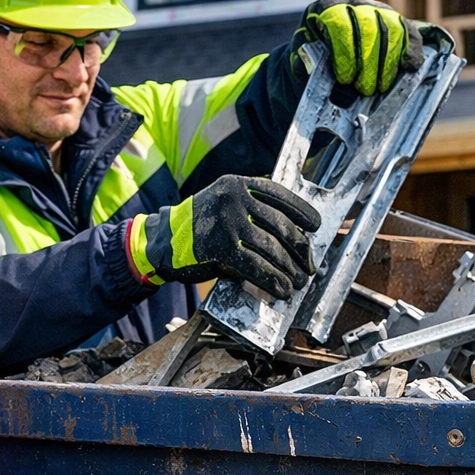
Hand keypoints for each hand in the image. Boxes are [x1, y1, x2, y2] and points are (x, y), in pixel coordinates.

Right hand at [131, 174, 321, 297]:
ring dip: (289, 269)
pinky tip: (281, 289)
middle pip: (281, 225)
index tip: (315, 226)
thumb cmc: (194, 227)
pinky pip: (257, 266)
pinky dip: (273, 280)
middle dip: (300, 249)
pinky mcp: (221, 248)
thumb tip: (288, 239)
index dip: (301, 211)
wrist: (159, 241)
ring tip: (298, 281)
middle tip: (309, 265)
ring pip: (272, 248)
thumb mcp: (221, 205)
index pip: (279, 195)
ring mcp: (228, 222)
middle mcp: (234, 199)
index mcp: (237, 184)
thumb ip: (250, 213)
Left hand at [290, 0, 423, 95]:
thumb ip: (302, 58)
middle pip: (369, 27)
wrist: (328, 41)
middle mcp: (354, 2)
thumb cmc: (312, 50)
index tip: (344, 78)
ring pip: (391, 28)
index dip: (344, 53)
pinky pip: (409, 30)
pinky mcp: (396, 18)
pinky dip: (412, 48)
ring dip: (388, 60)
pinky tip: (411, 66)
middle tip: (364, 89)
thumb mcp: (301, 52)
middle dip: (368, 61)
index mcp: (326, 6)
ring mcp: (378, 7)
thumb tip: (305, 67)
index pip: (340, 25)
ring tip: (380, 87)